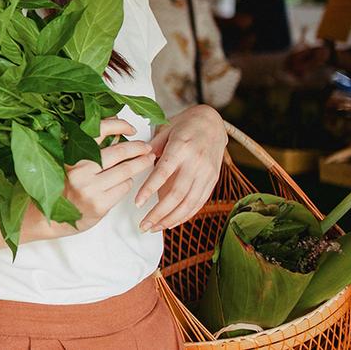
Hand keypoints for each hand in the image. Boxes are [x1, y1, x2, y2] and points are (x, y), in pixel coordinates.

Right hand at [61, 118, 155, 234]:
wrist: (54, 218)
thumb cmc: (66, 188)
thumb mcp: (72, 163)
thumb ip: (91, 147)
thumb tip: (116, 128)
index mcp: (70, 155)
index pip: (98, 131)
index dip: (118, 126)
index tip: (130, 128)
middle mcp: (79, 170)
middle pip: (118, 152)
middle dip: (138, 148)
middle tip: (146, 147)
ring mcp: (89, 189)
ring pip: (125, 171)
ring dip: (140, 164)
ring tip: (148, 160)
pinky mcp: (100, 204)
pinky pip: (124, 187)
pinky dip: (129, 182)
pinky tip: (126, 181)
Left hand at [135, 104, 226, 231]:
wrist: (212, 122)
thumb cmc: (184, 124)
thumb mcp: (165, 129)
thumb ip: (151, 148)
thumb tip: (137, 162)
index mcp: (181, 148)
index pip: (164, 172)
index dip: (150, 189)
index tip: (138, 203)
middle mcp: (196, 163)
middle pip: (178, 194)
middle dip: (159, 213)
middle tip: (143, 225)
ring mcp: (207, 173)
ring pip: (189, 203)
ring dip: (171, 219)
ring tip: (154, 228)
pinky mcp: (213, 180)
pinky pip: (199, 202)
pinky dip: (185, 215)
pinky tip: (172, 223)